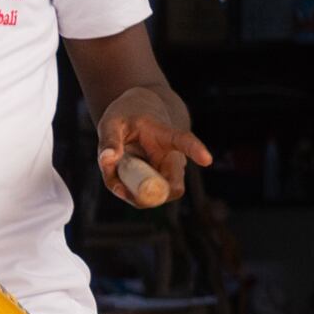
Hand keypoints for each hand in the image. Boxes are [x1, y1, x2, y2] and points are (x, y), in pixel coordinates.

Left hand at [97, 88, 210, 206]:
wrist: (137, 116)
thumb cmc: (126, 117)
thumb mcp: (112, 122)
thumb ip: (109, 140)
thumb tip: (107, 160)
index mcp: (166, 135)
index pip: (184, 141)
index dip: (195, 150)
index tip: (206, 159)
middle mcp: (173, 159)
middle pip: (173, 186)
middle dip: (147, 193)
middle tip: (120, 185)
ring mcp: (167, 174)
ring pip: (153, 196)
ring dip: (129, 190)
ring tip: (115, 166)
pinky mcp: (157, 185)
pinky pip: (141, 197)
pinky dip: (124, 191)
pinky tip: (116, 176)